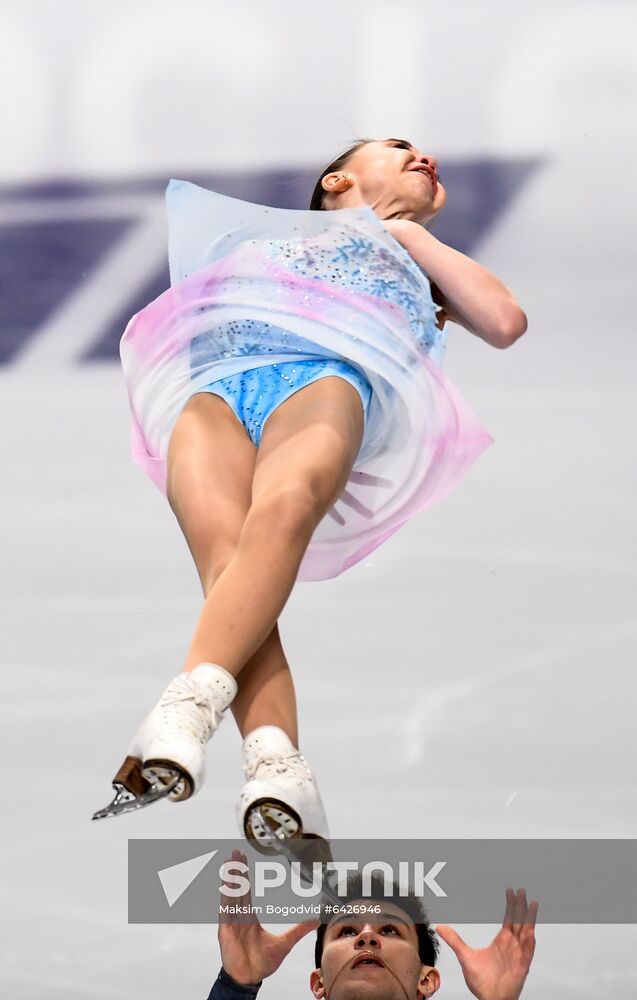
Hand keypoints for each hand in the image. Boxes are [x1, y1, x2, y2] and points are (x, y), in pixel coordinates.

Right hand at [218, 849, 318, 985]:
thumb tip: (315, 921)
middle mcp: (240, 917)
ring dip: (229, 879)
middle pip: (238, 888)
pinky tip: (225, 887)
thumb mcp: (285, 943)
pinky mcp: (225, 931)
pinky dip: (225, 898)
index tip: (243, 860)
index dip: (245, 876)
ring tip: (228, 862)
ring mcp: (231, 923)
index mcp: (250, 918)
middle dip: (236, 870)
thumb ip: (298, 930)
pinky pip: (225, 912)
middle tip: (236, 852)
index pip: (247, 891)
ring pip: (230, 896)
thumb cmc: (262, 964)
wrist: (250, 979)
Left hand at [436, 887, 537, 999]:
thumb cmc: (482, 982)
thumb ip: (454, 940)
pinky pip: (528, 953)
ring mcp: (519, 955)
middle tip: (522, 891)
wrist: (490, 999)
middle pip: (519, 921)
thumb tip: (440, 927)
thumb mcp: (465, 956)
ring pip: (527, 933)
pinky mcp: (522, 967)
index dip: (511, 905)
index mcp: (502, 941)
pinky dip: (530, 943)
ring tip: (532, 905)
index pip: (509, 918)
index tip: (511, 891)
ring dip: (530, 919)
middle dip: (521, 906)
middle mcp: (512, 945)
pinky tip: (531, 932)